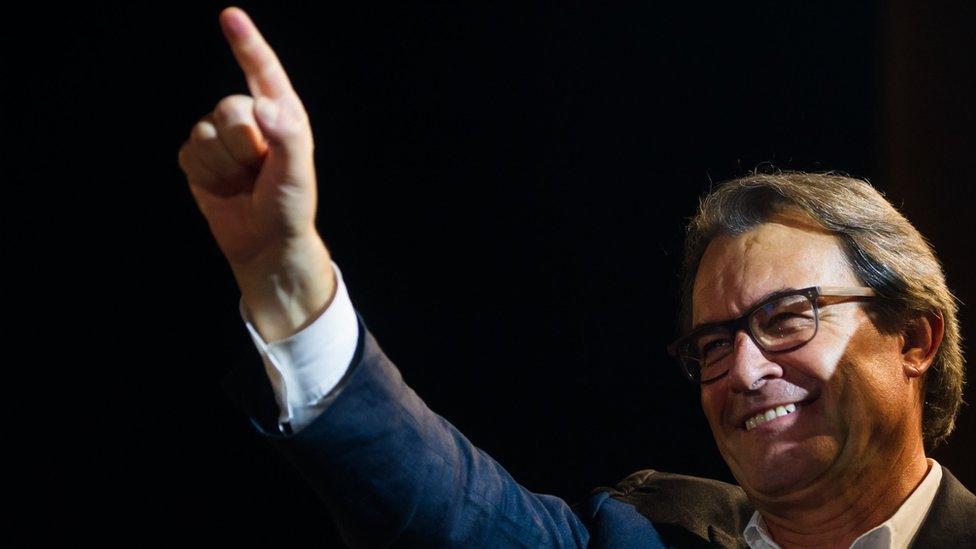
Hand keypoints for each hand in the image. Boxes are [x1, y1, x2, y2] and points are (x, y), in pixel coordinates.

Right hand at [178, 6, 317, 265]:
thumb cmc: (289, 206)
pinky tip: (223, 189)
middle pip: (227, 108)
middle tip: (258, 171)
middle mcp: (250, 118)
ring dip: (223, 166)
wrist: (264, 242)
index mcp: (281, 113)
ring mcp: (221, 137)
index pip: (263, 71)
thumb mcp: (297, 173)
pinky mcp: (199, 158)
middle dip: (242, 146)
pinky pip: (189, 154)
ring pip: (204, 133)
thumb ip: (286, 136)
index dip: (246, 43)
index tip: (230, 16)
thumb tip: (263, 106)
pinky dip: (205, 176)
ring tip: (243, 183)